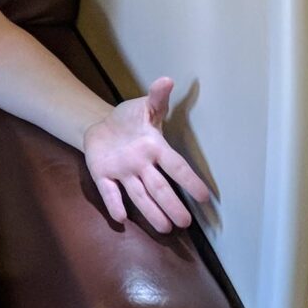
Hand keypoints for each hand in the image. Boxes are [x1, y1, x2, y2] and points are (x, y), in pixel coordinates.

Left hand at [82, 77, 212, 230]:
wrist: (101, 125)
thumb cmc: (129, 119)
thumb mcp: (144, 106)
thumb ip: (156, 96)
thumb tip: (167, 79)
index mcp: (154, 148)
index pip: (175, 166)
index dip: (189, 180)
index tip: (205, 196)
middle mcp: (141, 165)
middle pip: (159, 188)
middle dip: (171, 205)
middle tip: (184, 223)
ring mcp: (123, 172)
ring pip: (139, 195)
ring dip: (150, 211)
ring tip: (165, 228)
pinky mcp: (103, 175)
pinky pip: (109, 191)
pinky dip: (114, 203)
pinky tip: (121, 218)